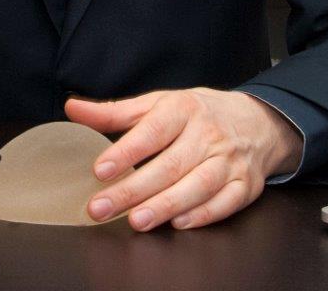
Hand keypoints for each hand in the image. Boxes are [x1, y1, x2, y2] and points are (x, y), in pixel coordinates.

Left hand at [65, 87, 302, 230]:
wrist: (255, 121)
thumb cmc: (196, 114)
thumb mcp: (157, 104)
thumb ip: (114, 112)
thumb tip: (72, 107)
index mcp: (183, 108)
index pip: (152, 131)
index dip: (126, 152)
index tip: (99, 170)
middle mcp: (207, 133)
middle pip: (170, 164)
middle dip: (133, 189)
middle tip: (101, 208)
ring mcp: (228, 160)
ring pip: (197, 185)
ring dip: (166, 206)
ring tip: (136, 221)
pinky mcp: (244, 184)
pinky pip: (225, 202)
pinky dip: (203, 214)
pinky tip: (178, 223)